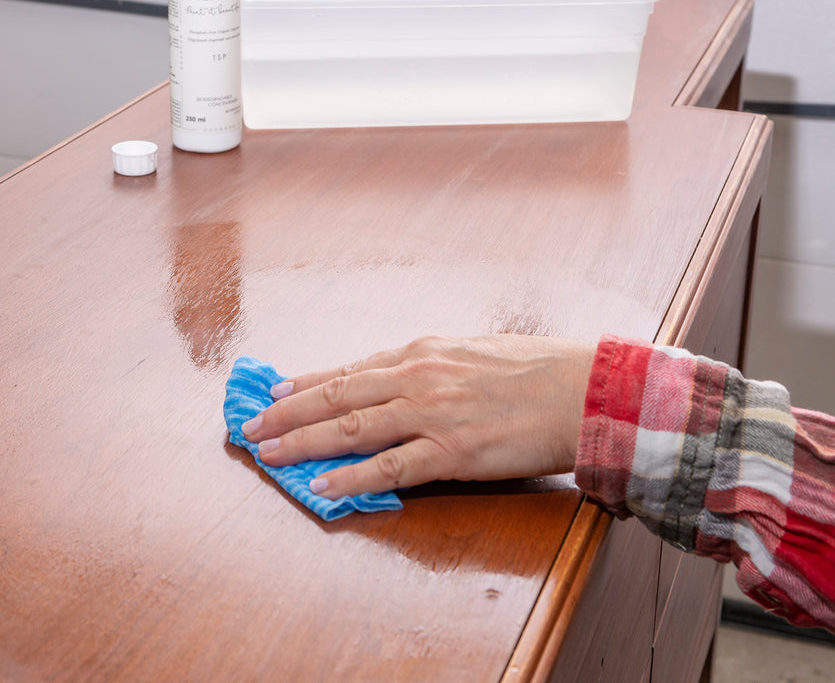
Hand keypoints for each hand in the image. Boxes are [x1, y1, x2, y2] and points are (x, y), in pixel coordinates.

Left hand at [239, 334, 594, 499]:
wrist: (584, 388)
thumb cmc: (534, 368)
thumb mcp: (472, 350)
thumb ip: (430, 364)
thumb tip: (396, 377)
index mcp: (422, 351)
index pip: (349, 369)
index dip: (306, 384)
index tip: (274, 393)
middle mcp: (417, 377)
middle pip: (337, 396)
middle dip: (287, 413)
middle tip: (251, 427)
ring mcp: (432, 413)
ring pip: (350, 428)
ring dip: (303, 442)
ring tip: (268, 454)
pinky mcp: (452, 450)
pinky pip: (391, 466)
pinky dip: (352, 475)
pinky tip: (322, 484)